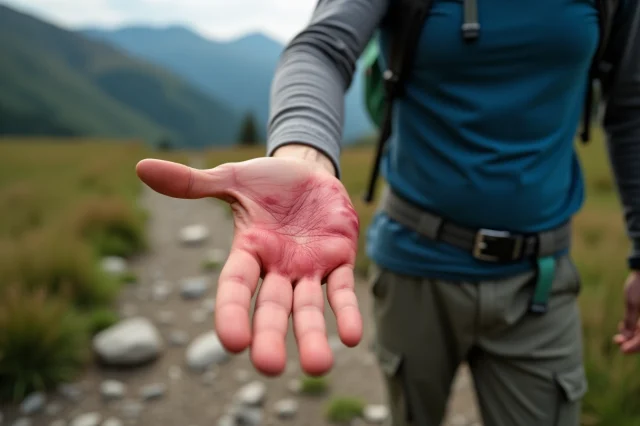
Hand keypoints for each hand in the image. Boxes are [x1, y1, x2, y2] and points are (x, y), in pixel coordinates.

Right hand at [135, 153, 361, 375]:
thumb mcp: (231, 180)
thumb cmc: (267, 181)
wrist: (308, 172)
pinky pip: (342, 290)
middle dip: (271, 336)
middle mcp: (277, 268)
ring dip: (313, 335)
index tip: (234, 342)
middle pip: (272, 307)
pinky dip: (348, 312)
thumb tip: (141, 167)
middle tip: (270, 367)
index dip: (233, 313)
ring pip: (308, 307)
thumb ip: (192, 183)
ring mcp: (308, 267)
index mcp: (249, 252)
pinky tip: (352, 338)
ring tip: (319, 366)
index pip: (236, 286)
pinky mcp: (338, 259)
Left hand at [614, 271, 639, 353]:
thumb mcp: (632, 303)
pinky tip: (624, 326)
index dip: (635, 346)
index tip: (622, 349)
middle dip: (633, 341)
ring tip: (620, 333)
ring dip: (633, 335)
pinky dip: (636, 328)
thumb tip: (626, 338)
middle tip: (618, 341)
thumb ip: (630, 321)